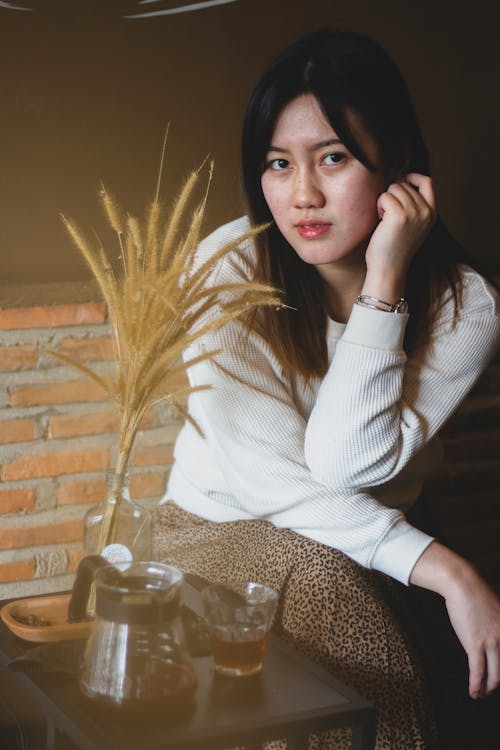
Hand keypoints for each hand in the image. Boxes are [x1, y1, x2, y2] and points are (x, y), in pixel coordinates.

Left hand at [362, 173, 435, 300]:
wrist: (389, 269)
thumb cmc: (394, 248)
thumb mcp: (412, 225)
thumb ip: (413, 205)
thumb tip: (400, 178)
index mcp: (433, 213)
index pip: (429, 182)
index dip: (414, 177)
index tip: (402, 180)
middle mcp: (426, 211)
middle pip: (405, 184)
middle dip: (392, 196)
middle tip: (388, 217)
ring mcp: (414, 213)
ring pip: (394, 188)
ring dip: (385, 201)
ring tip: (385, 220)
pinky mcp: (399, 215)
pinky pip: (384, 196)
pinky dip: (379, 206)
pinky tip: (380, 221)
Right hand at [410, 541, 499, 698]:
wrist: (462, 584)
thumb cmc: (475, 594)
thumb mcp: (495, 611)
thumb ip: (497, 626)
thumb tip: (492, 636)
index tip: (498, 679)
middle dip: (497, 683)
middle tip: (491, 689)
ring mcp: (492, 643)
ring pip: (496, 676)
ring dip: (488, 689)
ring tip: (481, 694)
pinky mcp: (475, 645)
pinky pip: (477, 672)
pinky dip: (476, 685)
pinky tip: (473, 692)